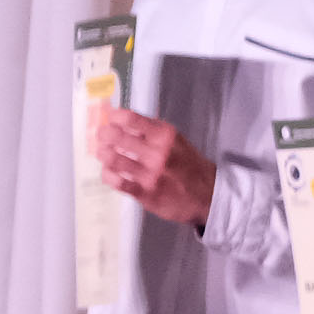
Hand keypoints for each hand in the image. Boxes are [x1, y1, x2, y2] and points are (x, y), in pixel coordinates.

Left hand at [94, 108, 213, 229]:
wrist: (210, 195)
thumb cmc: (188, 165)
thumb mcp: (176, 141)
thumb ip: (151, 131)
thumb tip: (121, 118)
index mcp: (166, 135)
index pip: (129, 119)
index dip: (114, 118)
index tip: (111, 120)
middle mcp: (159, 153)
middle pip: (115, 136)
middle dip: (103, 135)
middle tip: (103, 137)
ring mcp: (151, 174)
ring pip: (112, 159)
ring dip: (103, 154)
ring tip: (104, 154)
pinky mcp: (146, 193)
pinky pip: (117, 182)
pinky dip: (108, 175)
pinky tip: (111, 173)